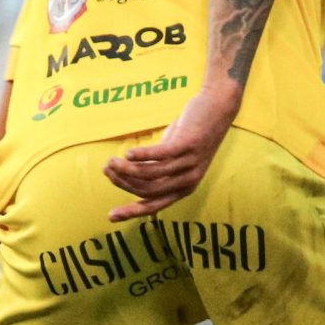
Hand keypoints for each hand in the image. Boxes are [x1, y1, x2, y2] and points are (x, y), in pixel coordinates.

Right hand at [101, 83, 239, 221]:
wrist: (218, 108)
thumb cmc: (191, 133)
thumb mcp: (174, 156)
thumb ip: (158, 168)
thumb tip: (130, 174)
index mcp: (184, 188)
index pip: (153, 206)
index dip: (131, 212)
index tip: (110, 216)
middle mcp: (188, 181)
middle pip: (147, 189)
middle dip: (122, 182)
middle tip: (106, 169)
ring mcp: (189, 163)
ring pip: (150, 173)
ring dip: (126, 168)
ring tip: (111, 161)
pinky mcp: (188, 144)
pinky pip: (160, 154)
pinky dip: (141, 155)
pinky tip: (127, 153)